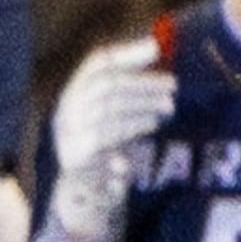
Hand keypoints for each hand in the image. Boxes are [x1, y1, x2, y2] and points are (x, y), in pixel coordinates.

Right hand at [45, 36, 177, 241]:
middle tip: (173, 85)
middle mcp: (67, 108)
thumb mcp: (113, 115)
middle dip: (143, 83)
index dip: (128, 53)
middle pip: (108, 85)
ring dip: (143, 104)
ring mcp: (69, 132)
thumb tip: (158, 53)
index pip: (99, 63)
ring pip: (110, 108)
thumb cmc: (104, 148)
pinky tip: (151, 122)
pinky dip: (132, 125)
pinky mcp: (77, 154)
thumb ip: (129, 90)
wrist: (83, 192)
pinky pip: (108, 134)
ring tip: (168, 105)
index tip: (157, 48)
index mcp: (74, 91)